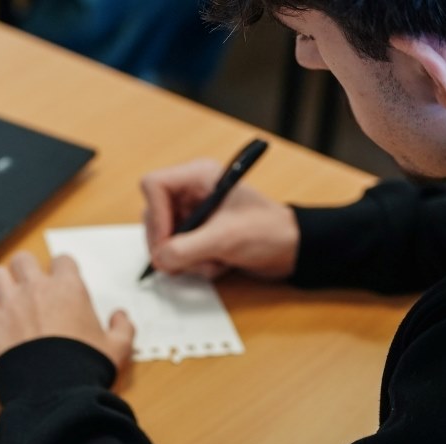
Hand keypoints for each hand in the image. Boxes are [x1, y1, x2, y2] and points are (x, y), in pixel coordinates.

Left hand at [0, 252, 133, 369]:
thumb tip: (121, 316)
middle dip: (24, 270)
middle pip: (22, 259)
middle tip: (29, 288)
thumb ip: (123, 328)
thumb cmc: (86, 366)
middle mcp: (35, 288)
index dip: (62, 270)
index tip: (62, 282)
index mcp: (68, 288)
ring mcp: (8, 304)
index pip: (62, 260)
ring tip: (5, 299)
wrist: (54, 391)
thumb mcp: (118, 348)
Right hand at [141, 159, 298, 279]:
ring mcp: (193, 214)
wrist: (292, 250)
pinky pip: (177, 252)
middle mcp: (191, 192)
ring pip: (164, 239)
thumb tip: (160, 259)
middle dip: (170, 244)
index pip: (154, 186)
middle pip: (153, 216)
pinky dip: (194, 264)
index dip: (156, 215)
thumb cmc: (269, 231)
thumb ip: (187, 249)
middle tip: (184, 262)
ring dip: (185, 258)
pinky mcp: (197, 234)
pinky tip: (218, 263)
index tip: (167, 242)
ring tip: (213, 262)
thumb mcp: (225, 239)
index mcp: (198, 177)